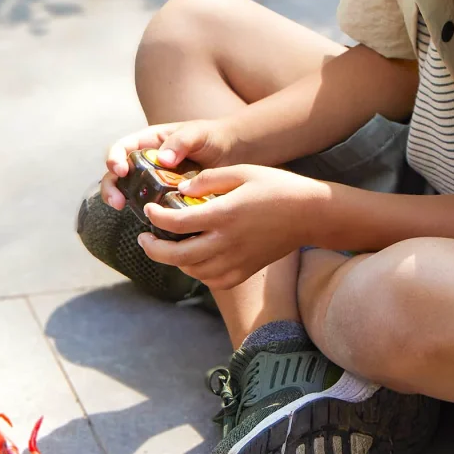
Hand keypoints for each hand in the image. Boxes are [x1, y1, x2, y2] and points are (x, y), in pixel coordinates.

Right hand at [100, 118, 237, 209]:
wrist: (234, 154)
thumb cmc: (212, 137)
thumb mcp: (197, 133)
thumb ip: (180, 142)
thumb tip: (163, 159)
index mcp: (149, 142)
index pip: (122, 148)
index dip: (115, 158)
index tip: (121, 170)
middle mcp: (146, 162)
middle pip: (117, 173)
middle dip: (111, 186)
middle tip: (117, 201)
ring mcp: (153, 181)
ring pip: (128, 191)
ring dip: (120, 200)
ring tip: (123, 209)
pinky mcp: (165, 198)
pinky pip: (150, 207)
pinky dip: (146, 214)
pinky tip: (151, 221)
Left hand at [137, 165, 325, 290]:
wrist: (310, 213)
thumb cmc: (276, 187)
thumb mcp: (241, 172)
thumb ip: (207, 180)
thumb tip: (180, 190)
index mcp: (224, 214)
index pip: (177, 222)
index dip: (156, 218)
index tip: (149, 210)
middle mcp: (228, 242)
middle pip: (178, 256)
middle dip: (153, 249)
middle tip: (143, 239)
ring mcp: (237, 260)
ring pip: (193, 271)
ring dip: (174, 261)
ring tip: (167, 246)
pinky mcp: (246, 271)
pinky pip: (213, 281)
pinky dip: (197, 273)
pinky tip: (194, 259)